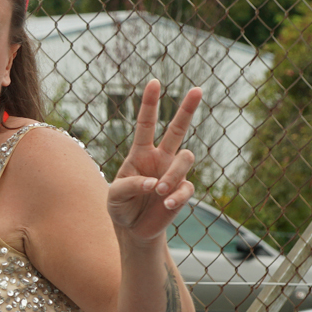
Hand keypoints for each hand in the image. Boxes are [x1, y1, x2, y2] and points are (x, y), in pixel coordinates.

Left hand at [107, 80, 203, 242]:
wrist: (133, 229)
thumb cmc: (121, 206)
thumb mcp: (115, 196)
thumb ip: (130, 186)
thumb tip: (155, 183)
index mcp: (140, 153)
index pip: (146, 124)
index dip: (150, 104)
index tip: (154, 82)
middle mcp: (160, 158)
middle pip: (178, 129)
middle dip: (187, 109)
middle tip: (197, 89)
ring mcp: (174, 173)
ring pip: (185, 159)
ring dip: (173, 174)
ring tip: (159, 191)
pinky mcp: (182, 190)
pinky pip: (186, 187)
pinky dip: (176, 196)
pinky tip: (165, 204)